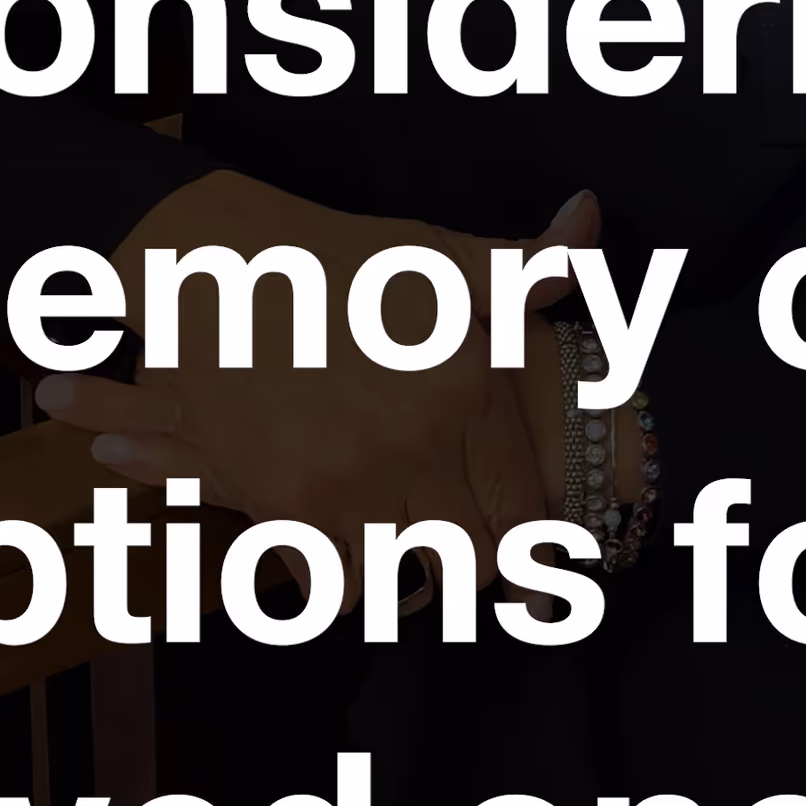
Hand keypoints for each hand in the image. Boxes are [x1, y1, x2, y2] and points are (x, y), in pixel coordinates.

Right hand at [35, 178, 595, 603]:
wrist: (216, 265)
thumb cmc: (339, 259)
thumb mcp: (439, 255)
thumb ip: (525, 266)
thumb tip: (590, 217)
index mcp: (465, 394)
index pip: (524, 518)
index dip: (537, 560)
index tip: (540, 587)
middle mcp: (414, 448)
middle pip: (470, 565)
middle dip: (473, 566)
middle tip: (467, 556)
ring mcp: (345, 482)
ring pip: (401, 583)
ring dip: (407, 575)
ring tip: (408, 555)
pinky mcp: (282, 503)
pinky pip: (332, 583)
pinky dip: (343, 578)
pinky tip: (346, 551)